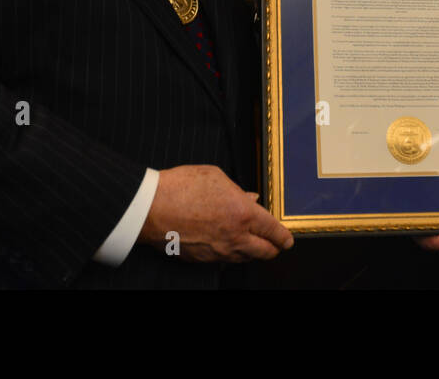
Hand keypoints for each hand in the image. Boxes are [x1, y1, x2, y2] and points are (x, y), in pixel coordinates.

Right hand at [139, 164, 293, 262]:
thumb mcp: (215, 177)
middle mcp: (235, 237)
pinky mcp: (202, 259)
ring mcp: (218, 252)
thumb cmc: (181, 187)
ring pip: (245, 259)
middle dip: (274, 248)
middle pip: (265, 252)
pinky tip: (227, 246)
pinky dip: (231, 255)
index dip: (284, 236)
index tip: (287, 239)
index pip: (273, 231)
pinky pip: (224, 261)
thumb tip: (251, 199)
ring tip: (253, 244)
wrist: (150, 208)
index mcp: (243, 214)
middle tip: (276, 244)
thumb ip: (237, 190)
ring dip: (253, 252)